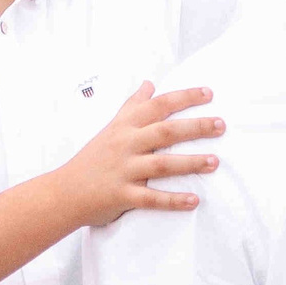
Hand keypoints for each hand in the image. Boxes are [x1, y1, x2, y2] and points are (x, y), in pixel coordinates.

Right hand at [56, 82, 222, 228]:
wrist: (63, 192)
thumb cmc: (93, 158)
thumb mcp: (111, 127)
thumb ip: (132, 106)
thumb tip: (149, 83)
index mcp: (125, 126)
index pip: (158, 106)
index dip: (184, 98)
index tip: (209, 94)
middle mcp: (125, 145)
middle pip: (164, 131)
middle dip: (195, 127)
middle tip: (221, 125)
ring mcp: (124, 170)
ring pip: (161, 164)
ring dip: (190, 162)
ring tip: (215, 162)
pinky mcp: (122, 195)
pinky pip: (151, 199)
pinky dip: (173, 200)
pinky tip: (194, 200)